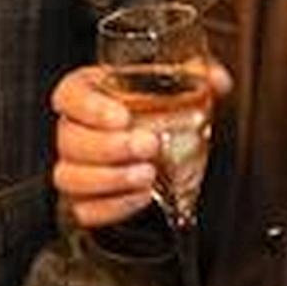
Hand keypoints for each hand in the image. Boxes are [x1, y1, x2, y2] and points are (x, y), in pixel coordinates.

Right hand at [50, 60, 232, 226]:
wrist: (152, 148)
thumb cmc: (153, 108)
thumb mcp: (174, 84)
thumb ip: (196, 75)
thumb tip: (218, 81)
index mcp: (86, 93)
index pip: (69, 96)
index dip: (89, 107)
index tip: (122, 116)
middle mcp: (71, 130)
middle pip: (69, 140)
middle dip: (109, 146)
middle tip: (150, 145)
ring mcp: (73, 167)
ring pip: (69, 177)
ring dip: (110, 179)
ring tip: (148, 175)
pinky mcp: (82, 201)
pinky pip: (84, 210)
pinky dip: (111, 207)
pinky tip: (143, 196)